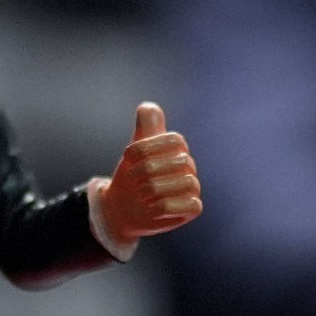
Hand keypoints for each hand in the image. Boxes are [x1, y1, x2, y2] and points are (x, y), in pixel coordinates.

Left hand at [97, 103, 202, 240]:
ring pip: (186, 183)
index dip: (148, 147)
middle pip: (181, 161)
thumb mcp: (134, 149)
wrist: (122, 208)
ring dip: (155, 190)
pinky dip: (166, 207)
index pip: (176, 140)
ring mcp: (193, 188)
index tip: (128, 156)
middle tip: (132, 179)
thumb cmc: (132, 176)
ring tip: (141, 195)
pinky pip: (191, 205)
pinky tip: (151, 208)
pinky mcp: (193, 208)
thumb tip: (149, 107)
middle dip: (149, 170)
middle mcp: (189, 167)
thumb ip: (144, 128)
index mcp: (177, 149)